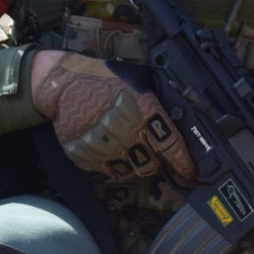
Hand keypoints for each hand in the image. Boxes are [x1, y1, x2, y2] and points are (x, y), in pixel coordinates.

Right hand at [30, 50, 195, 183]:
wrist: (63, 84)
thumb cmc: (103, 79)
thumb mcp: (137, 83)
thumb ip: (155, 106)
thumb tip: (178, 125)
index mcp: (144, 113)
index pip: (171, 147)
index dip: (184, 164)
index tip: (190, 174)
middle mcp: (126, 134)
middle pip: (152, 165)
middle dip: (157, 163)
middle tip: (153, 154)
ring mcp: (106, 149)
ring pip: (131, 171)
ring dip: (135, 164)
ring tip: (129, 148)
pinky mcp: (87, 158)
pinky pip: (110, 173)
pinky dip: (114, 166)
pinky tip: (112, 150)